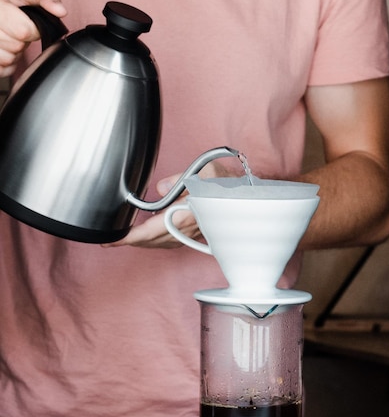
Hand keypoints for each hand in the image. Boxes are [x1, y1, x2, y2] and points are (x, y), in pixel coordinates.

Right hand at [0, 0, 66, 76]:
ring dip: (12, 52)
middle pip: (17, 46)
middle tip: (13, 29)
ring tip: (5, 37)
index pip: (24, 31)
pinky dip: (5, 62)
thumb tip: (61, 10)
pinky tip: (1, 47)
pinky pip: (2, 69)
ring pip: (9, 59)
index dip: (31, 29)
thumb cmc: (4, 3)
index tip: (25, 22)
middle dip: (20, 41)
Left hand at [105, 159, 231, 249]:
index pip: (149, 231)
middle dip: (131, 242)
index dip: (128, 238)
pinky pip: (173, 243)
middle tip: (111, 241)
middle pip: (152, 241)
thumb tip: (160, 189)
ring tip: (128, 239)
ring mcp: (194, 233)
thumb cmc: (230, 184)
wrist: (250, 198)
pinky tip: (153, 237)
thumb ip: (178, 180)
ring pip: (162, 244)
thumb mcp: (204, 171)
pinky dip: (158, 242)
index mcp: (186, 216)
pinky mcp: (199, 234)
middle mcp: (189, 229)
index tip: (111, 241)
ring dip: (144, 243)